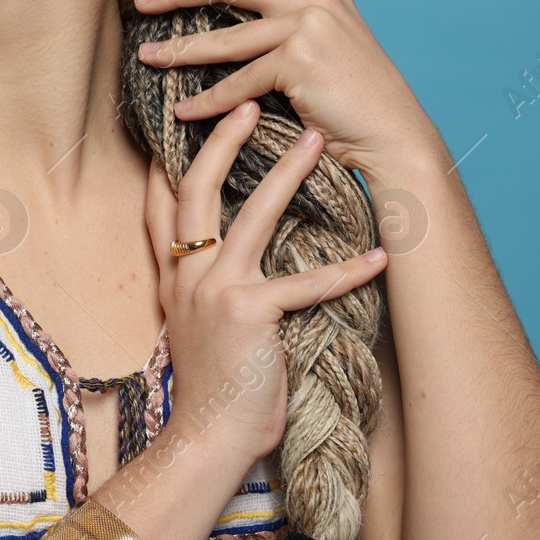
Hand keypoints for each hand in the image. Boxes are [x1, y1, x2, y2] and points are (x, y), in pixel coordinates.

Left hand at [131, 0, 441, 176]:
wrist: (392, 136)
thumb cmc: (352, 98)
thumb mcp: (326, 45)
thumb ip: (290, 22)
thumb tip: (236, 19)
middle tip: (142, 2)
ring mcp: (308, 25)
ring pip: (225, 37)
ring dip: (180, 51)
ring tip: (147, 58)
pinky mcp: (299, 59)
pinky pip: (238, 81)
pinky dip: (208, 101)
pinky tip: (185, 110)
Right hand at [144, 99, 387, 465]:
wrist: (207, 436)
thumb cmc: (212, 387)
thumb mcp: (191, 326)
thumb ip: (197, 286)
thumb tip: (217, 255)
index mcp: (172, 277)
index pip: (160, 204)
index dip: (166, 157)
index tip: (180, 120)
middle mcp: (186, 275)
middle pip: (195, 189)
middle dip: (221, 142)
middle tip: (247, 103)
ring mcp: (214, 291)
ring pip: (249, 215)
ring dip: (286, 174)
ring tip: (314, 140)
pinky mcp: (249, 315)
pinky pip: (304, 284)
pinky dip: (345, 270)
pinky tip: (378, 256)